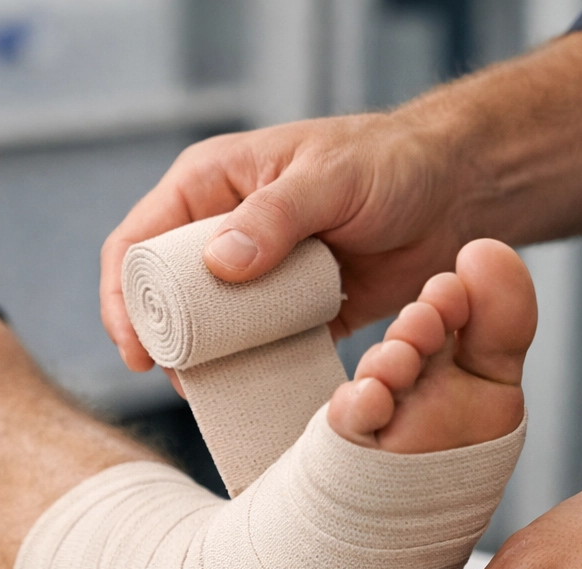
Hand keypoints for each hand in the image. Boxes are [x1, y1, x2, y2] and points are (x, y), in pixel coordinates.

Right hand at [100, 111, 469, 371]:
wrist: (457, 194)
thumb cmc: (393, 163)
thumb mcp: (331, 177)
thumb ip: (275, 216)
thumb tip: (220, 265)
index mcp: (209, 186)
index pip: (138, 243)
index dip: (124, 299)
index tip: (136, 350)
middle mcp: (219, 232)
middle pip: (159, 295)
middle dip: (157, 340)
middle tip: (172, 378)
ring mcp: (250, 277)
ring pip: (199, 328)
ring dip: (198, 362)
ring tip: (207, 392)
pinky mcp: (282, 311)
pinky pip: (247, 347)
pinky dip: (243, 371)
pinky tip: (246, 392)